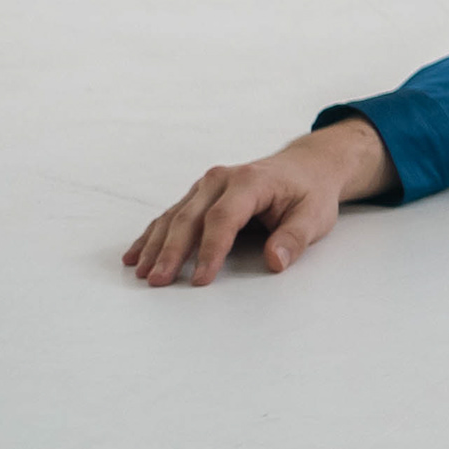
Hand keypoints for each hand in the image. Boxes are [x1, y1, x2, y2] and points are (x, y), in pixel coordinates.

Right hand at [124, 117, 392, 286]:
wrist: (306, 167)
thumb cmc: (310, 192)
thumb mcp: (314, 215)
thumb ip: (295, 238)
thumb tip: (274, 261)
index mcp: (251, 181)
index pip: (224, 218)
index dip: (210, 250)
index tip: (200, 279)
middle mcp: (222, 179)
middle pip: (190, 217)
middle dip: (171, 251)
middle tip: (157, 281)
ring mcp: (206, 186)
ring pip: (174, 216)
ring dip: (155, 245)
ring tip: (142, 273)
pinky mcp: (199, 195)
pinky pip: (171, 215)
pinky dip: (152, 235)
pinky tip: (134, 255)